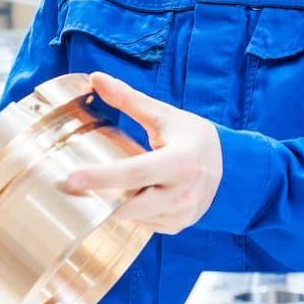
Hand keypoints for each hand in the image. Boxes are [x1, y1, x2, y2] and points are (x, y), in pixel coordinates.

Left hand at [63, 72, 222, 234]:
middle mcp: (184, 193)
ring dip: (116, 205)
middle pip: (130, 204)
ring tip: (104, 188)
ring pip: (134, 217)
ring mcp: (182, 213)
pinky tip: (132, 196)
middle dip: (100, 198)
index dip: (101, 177)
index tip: (72, 178)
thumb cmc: (192, 137)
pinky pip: (144, 223)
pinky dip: (133, 212)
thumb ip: (129, 99)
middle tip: (72, 188)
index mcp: (181, 162)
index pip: (134, 173)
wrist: (231, 166)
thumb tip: (96, 78)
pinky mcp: (178, 226)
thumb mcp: (164, 115)